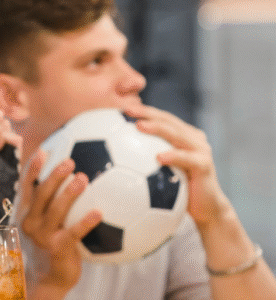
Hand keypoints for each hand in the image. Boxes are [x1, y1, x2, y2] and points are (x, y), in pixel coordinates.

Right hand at [18, 151, 100, 293]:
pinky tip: (99, 212)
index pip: (27, 187)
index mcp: (27, 213)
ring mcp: (43, 236)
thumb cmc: (53, 246)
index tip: (43, 151)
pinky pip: (74, 232)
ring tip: (83, 179)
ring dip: (69, 193)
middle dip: (53, 176)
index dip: (32, 169)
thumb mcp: (48, 224)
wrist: (50, 278)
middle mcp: (31, 223)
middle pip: (40, 195)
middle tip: (69, 161)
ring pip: (55, 210)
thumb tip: (75, 178)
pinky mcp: (58, 248)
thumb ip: (55, 204)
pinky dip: (86, 221)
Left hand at [124, 105, 229, 226]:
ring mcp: (201, 150)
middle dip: (147, 113)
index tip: (120, 107)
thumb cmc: (178, 191)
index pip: (161, 118)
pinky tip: (158, 157)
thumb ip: (143, 160)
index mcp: (182, 136)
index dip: (142, 110)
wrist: (206, 209)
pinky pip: (187, 159)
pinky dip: (173, 156)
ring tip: (139, 126)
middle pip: (168, 121)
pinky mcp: (205, 165)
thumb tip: (110, 158)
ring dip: (158, 128)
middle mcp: (193, 139)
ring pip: (177, 134)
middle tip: (127, 109)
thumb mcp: (159, 173)